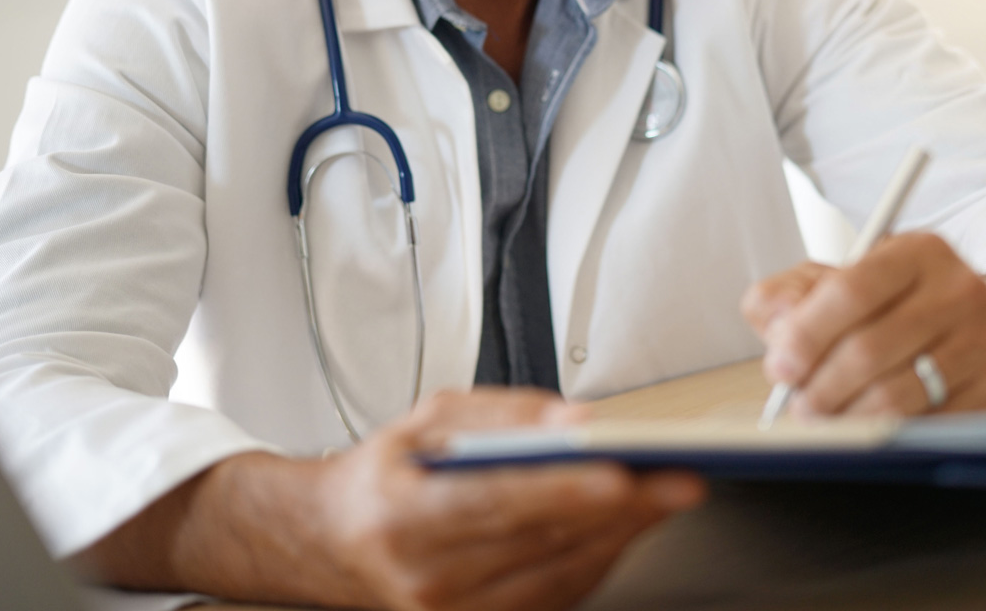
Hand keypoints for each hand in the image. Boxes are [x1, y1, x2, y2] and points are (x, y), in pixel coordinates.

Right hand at [76, 386, 704, 609]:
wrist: (333, 545)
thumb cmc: (384, 473)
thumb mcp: (430, 417)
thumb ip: (505, 416)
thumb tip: (574, 421)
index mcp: (404, 516)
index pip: (498, 504)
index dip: (563, 492)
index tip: (620, 474)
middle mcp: (428, 581)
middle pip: (544, 546)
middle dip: (620, 511)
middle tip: (677, 476)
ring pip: (561, 580)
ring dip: (621, 538)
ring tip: (665, 495)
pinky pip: (557, 600)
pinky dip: (597, 560)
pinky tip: (624, 527)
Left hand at [741, 233, 985, 415]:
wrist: (946, 315)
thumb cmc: (879, 300)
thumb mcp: (829, 277)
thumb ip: (787, 293)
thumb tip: (778, 326)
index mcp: (914, 254)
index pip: (851, 291)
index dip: (808, 334)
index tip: (782, 364)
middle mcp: (954, 293)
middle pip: (870, 349)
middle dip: (820, 384)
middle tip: (796, 400)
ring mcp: (977, 342)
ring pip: (896, 394)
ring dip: (845, 414)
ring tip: (821, 414)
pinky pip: (925, 422)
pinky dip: (882, 430)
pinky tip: (861, 421)